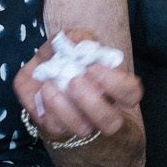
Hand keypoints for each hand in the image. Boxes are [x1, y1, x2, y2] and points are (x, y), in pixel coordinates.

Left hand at [14, 28, 143, 144]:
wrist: (35, 73)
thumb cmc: (60, 58)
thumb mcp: (66, 42)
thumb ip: (76, 37)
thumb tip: (80, 41)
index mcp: (111, 87)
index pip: (131, 94)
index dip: (117, 84)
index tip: (94, 67)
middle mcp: (100, 109)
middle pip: (112, 122)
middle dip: (93, 102)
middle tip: (75, 80)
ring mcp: (79, 122)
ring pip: (84, 128)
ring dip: (65, 106)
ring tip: (50, 84)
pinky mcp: (57, 127)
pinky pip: (56, 125)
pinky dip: (48, 105)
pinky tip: (43, 89)